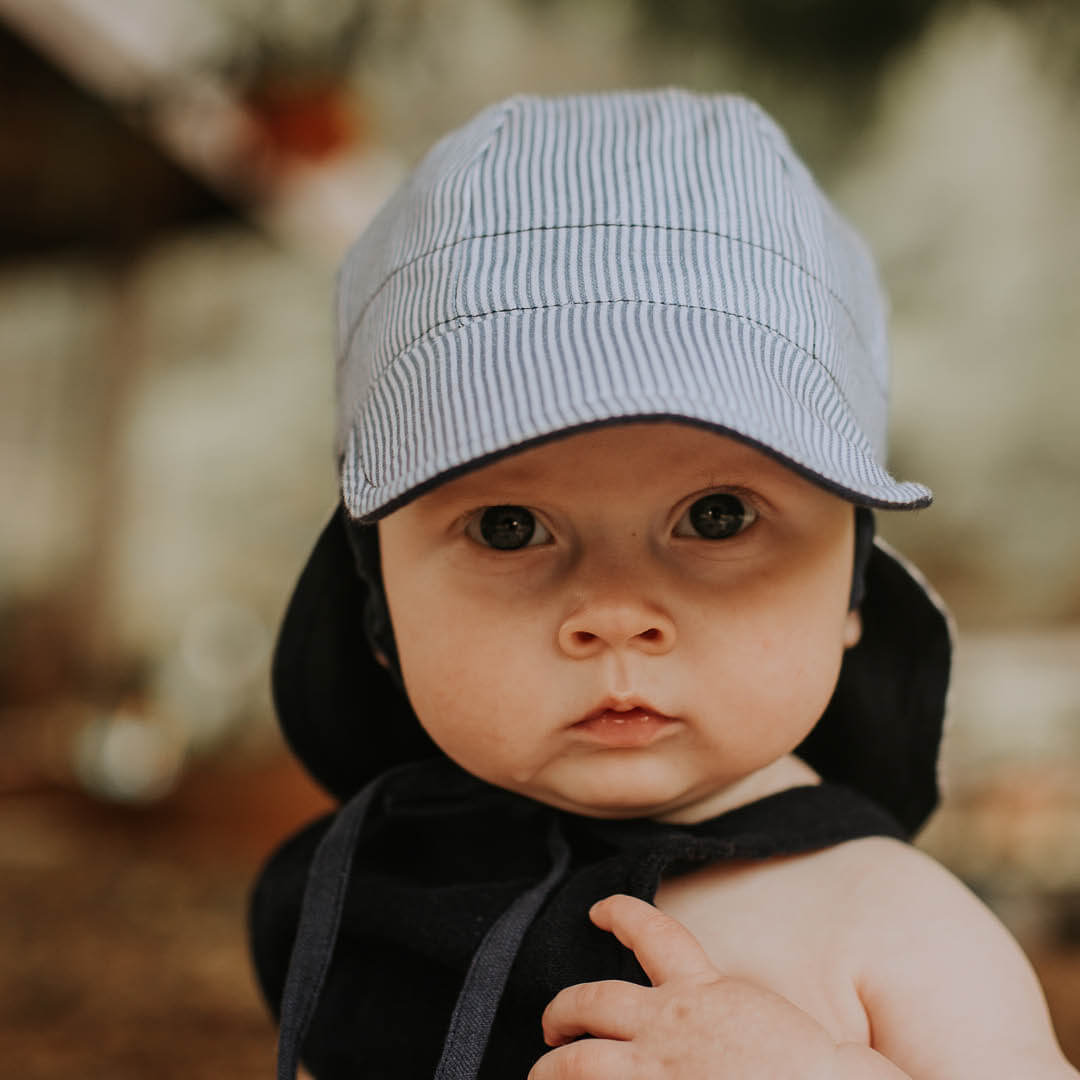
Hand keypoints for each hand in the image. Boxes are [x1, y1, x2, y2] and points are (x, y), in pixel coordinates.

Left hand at [528, 894, 859, 1079]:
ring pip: (578, 1062)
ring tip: (541, 1074)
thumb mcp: (765, 1019)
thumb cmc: (817, 1069)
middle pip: (592, 1000)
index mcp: (704, 990)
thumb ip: (731, 1013)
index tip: (599, 910)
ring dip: (551, 1068)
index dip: (619, 914)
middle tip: (551, 1025)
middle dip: (562, 1009)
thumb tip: (719, 1033)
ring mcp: (656, 1070)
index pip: (653, 933)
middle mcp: (669, 1023)